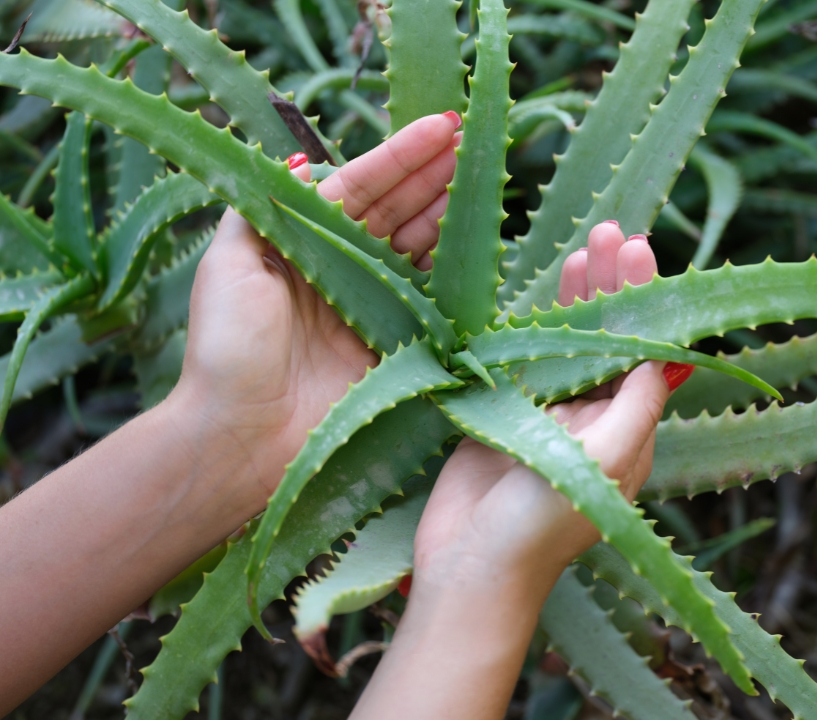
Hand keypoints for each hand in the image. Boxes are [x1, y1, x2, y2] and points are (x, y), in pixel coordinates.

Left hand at [168, 113, 461, 509]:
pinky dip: (457, 275)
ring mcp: (372, 311)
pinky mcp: (396, 350)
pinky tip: (480, 246)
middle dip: (434, 175)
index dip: (400, 156)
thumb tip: (304, 164)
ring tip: (481, 180)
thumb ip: (262, 209)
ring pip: (420, 250)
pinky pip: (434, 304)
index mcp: (301, 245)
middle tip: (473, 145)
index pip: (359, 187)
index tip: (442, 126)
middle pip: (397, 212)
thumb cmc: (228, 348)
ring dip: (450, 214)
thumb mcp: (228, 264)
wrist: (241, 434)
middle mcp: (341, 273)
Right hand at [413, 223, 664, 584]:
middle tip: (613, 232)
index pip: (649, 352)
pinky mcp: (505, 414)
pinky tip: (540, 289)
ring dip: (579, 297)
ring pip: (571, 341)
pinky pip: (525, 358)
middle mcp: (596, 420)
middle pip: (612, 338)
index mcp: (631, 431)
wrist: (468, 570)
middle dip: (615, 287)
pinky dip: (535, 322)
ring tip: (585, 246)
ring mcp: (549, 415)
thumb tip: (669, 354)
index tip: (642, 253)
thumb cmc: (544, 525)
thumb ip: (636, 403)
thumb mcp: (606, 459)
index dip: (647, 302)